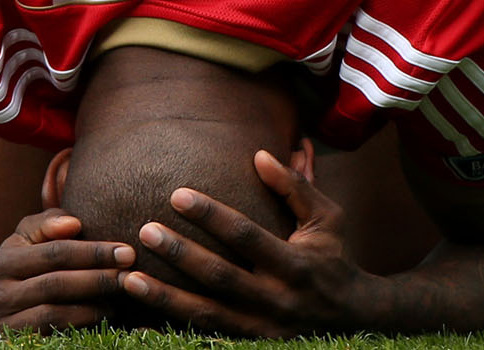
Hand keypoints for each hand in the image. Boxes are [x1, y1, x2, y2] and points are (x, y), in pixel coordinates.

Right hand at [0, 207, 134, 333]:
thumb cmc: (22, 266)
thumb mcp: (27, 240)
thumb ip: (49, 223)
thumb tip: (74, 223)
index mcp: (5, 261)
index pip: (54, 253)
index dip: (93, 252)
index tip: (127, 252)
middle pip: (55, 284)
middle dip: (98, 279)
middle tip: (130, 276)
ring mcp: (4, 324)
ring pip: (52, 315)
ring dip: (91, 307)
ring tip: (117, 299)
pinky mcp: (13, 345)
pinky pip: (51, 337)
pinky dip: (80, 328)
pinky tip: (102, 319)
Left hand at [121, 150, 384, 336]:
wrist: (355, 318)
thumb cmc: (334, 256)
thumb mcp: (327, 218)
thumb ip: (294, 186)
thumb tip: (259, 153)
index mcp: (294, 263)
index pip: (246, 236)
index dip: (211, 216)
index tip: (176, 194)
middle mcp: (277, 299)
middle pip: (219, 276)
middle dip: (180, 254)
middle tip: (144, 230)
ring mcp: (262, 328)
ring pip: (206, 313)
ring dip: (165, 297)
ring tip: (128, 278)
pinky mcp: (251, 343)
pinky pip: (206, 336)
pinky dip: (173, 326)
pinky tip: (140, 317)